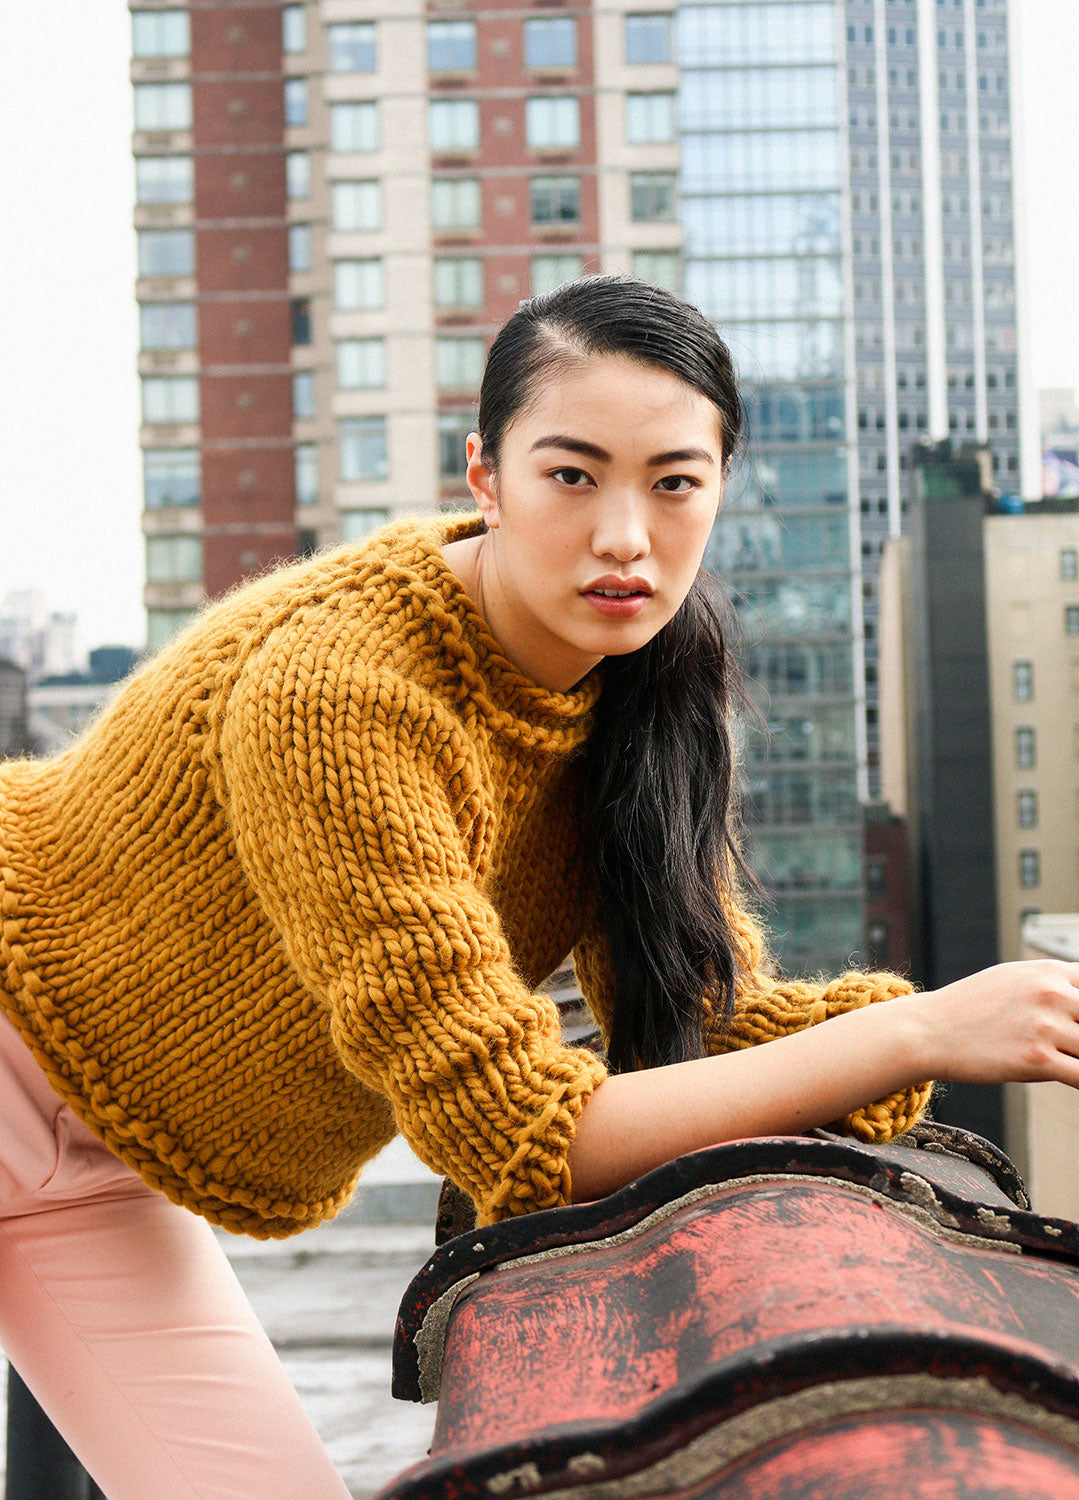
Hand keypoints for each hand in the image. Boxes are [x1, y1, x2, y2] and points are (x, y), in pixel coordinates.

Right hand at [912, 960, 1078, 1086]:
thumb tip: (1077, 999)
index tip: (1076, 1025)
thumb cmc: (969, 1007)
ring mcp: (1045, 1026)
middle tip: (1071, 1044)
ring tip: (1065, 1059)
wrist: (928, 1031)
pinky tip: (1071, 1077)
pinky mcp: (1037, 1059)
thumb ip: (1051, 985)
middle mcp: (1051, 993)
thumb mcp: (1012, 978)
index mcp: (1048, 972)